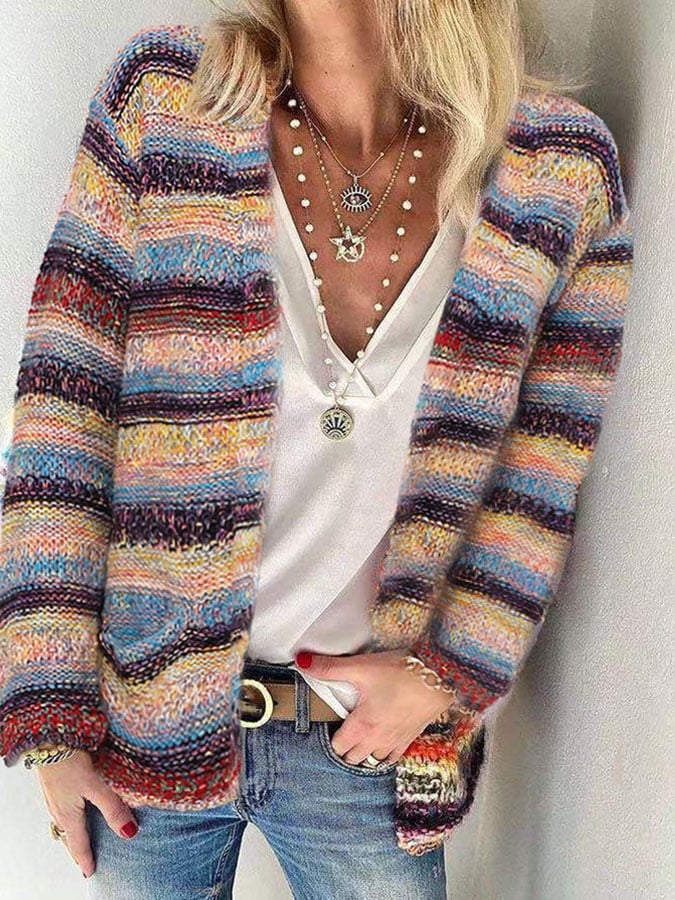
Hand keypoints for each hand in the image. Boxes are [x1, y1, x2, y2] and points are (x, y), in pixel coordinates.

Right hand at [35, 750, 139, 877]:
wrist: (49, 737)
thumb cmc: (70, 761)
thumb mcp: (96, 786)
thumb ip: (113, 808)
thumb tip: (128, 833)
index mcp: (68, 816)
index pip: (79, 845)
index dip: (86, 859)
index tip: (90, 872)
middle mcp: (58, 810)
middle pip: (68, 837)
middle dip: (77, 850)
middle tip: (85, 860)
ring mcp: (53, 798)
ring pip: (64, 824)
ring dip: (73, 834)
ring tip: (82, 839)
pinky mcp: (54, 785)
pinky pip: (60, 811)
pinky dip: (69, 819)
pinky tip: (75, 811)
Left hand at [295, 649, 462, 766]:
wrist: (440, 676)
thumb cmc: (401, 672)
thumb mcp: (361, 668)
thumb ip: (329, 668)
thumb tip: (301, 662)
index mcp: (362, 727)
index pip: (338, 747)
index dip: (328, 739)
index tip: (325, 727)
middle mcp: (378, 740)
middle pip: (353, 757)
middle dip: (344, 749)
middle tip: (339, 731)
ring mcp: (396, 741)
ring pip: (373, 759)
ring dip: (364, 753)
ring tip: (358, 738)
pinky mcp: (411, 736)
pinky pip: (393, 756)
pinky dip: (384, 754)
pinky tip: (382, 742)